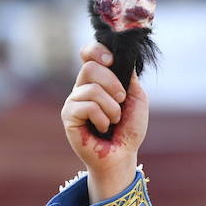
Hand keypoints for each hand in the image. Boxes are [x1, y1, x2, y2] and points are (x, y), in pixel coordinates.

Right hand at [60, 42, 148, 202]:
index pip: (88, 54)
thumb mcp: (137, 99)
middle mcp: (83, 87)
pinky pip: (87, 106)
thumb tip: (122, 60)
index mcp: (98, 80)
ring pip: (92, 89)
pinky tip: (102, 128)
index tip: (112, 61)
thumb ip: (129, 78)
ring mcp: (74, 101)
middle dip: (112, 84)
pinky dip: (102, 118)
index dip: (97, 50)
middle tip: (121, 100)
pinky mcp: (69, 116)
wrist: (123, 155)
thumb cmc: (129, 129)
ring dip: (111, 107)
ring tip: (113, 121)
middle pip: (90, 67)